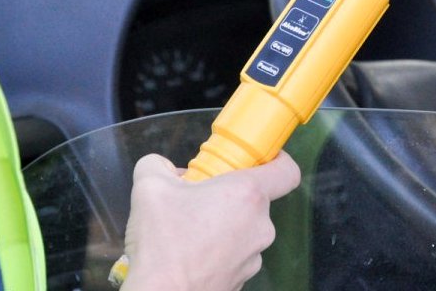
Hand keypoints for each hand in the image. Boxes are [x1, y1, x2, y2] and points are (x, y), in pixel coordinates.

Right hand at [121, 151, 300, 290]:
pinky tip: (188, 252)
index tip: (260, 157)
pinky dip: (216, 248)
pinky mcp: (242, 280)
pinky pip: (234, 253)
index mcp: (247, 195)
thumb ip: (158, 164)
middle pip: (255, 199)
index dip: (277, 159)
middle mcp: (259, 227)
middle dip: (227, 194)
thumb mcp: (149, 185)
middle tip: (197, 196)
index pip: (286, 171)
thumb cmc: (162, 244)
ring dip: (221, 223)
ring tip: (186, 228)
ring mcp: (253, 258)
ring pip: (242, 228)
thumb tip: (165, 169)